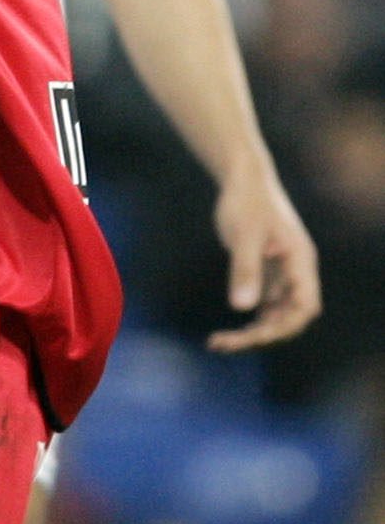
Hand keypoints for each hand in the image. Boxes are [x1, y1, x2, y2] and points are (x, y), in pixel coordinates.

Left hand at [207, 163, 320, 351]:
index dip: (284, 326)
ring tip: (217, 343)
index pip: (304, 306)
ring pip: (273, 314)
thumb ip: (245, 269)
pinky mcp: (264, 272)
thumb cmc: (247, 201)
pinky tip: (225, 333)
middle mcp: (295, 272)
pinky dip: (246, 319)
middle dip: (260, 335)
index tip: (254, 334)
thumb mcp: (244, 235)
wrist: (243, 180)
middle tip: (223, 343)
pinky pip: (261, 305)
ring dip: (251, 332)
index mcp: (300, 263)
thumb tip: (242, 308)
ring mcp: (280, 274)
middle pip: (287, 317)